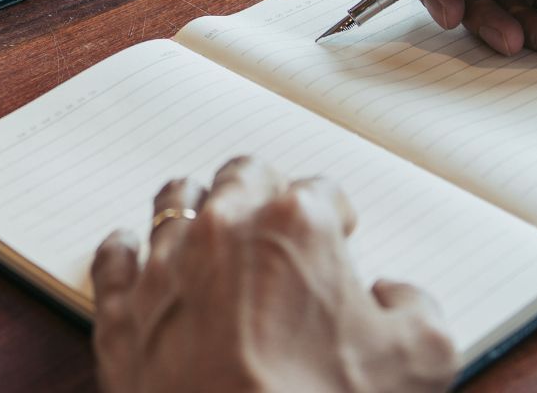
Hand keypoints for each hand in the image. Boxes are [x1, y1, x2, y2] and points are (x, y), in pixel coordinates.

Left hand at [91, 158, 454, 392]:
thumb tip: (394, 296)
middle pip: (242, 178)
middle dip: (264, 192)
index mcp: (296, 225)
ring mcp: (165, 267)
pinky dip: (127, 252)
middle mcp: (223, 230)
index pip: (322, 191)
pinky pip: (115, 258)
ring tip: (208, 220)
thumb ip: (417, 307)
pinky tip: (134, 252)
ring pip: (175, 201)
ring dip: (196, 205)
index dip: (337, 216)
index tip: (341, 235)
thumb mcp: (421, 357)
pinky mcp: (122, 311)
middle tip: (277, 218)